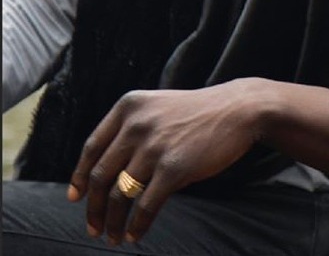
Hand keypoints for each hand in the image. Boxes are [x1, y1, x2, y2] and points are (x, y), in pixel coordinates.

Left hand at [67, 79, 265, 244]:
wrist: (238, 110)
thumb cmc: (198, 112)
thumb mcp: (158, 107)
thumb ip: (132, 128)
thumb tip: (106, 170)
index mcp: (129, 106)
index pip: (92, 147)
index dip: (79, 177)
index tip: (75, 198)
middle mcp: (136, 124)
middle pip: (100, 176)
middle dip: (93, 208)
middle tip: (94, 228)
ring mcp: (154, 146)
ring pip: (119, 195)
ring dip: (113, 222)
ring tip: (115, 237)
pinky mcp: (173, 168)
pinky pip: (145, 206)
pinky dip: (137, 226)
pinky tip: (135, 235)